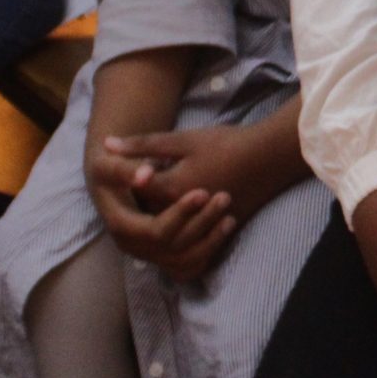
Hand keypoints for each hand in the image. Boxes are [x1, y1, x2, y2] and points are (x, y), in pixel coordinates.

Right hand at [87, 132, 236, 279]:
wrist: (113, 181)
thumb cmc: (111, 168)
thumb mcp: (109, 164)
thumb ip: (125, 169)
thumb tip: (146, 175)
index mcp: (121, 227)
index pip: (155, 231)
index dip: (180, 214)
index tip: (202, 192)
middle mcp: (133, 246)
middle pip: (173, 246)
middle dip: (201, 223)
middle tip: (224, 197)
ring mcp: (149, 254)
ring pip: (184, 260)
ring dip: (211, 241)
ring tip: (230, 217)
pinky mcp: (162, 255)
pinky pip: (189, 265)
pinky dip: (207, 252)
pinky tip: (224, 231)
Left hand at [107, 118, 303, 229]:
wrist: (269, 158)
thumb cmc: (226, 144)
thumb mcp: (182, 140)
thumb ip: (144, 145)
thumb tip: (107, 145)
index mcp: (170, 189)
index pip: (137, 190)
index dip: (135, 174)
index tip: (143, 161)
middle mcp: (182, 213)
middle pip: (150, 212)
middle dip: (147, 197)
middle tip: (151, 176)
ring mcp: (201, 224)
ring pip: (170, 228)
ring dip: (166, 213)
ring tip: (169, 192)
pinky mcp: (218, 228)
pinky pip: (192, 237)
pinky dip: (186, 226)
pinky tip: (188, 209)